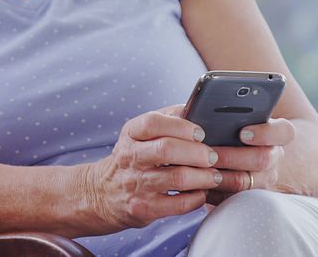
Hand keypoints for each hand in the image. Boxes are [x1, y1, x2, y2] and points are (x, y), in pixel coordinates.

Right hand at [85, 105, 222, 230]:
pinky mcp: (144, 209)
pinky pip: (178, 204)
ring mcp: (136, 185)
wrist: (103, 194)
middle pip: (167, 150)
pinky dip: (196, 198)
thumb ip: (168, 118)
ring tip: (214, 175)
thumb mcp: (140, 133)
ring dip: (203, 176)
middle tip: (213, 156)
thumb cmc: (133, 158)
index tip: (200, 133)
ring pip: (177, 178)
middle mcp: (131, 157)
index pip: (153, 123)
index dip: (181, 126)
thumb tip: (198, 108)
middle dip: (197, 152)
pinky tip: (201, 192)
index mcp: (131, 134)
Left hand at [206, 118, 296, 204]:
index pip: (284, 132)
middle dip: (233, 157)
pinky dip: (214, 192)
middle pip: (263, 159)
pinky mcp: (248, 196)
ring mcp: (264, 179)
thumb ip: (221, 112)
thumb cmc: (229, 129)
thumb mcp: (231, 117)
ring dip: (222, 176)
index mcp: (276, 133)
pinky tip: (199, 183)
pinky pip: (232, 198)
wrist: (237, 152)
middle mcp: (274, 156)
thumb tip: (195, 111)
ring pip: (246, 182)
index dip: (265, 133)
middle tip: (211, 153)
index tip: (242, 133)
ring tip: (202, 169)